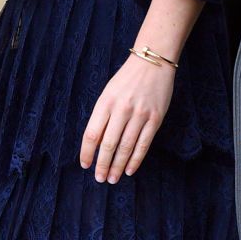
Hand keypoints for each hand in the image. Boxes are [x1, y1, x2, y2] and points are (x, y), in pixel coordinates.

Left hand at [79, 54, 173, 182]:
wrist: (153, 61)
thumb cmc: (127, 78)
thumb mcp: (109, 92)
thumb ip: (103, 115)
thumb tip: (97, 145)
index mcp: (106, 101)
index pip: (92, 134)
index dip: (87, 153)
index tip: (85, 165)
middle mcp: (122, 108)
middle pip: (108, 145)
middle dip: (102, 165)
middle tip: (99, 178)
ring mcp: (140, 114)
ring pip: (126, 148)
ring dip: (118, 166)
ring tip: (112, 178)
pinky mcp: (155, 118)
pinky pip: (143, 144)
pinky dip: (135, 160)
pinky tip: (129, 170)